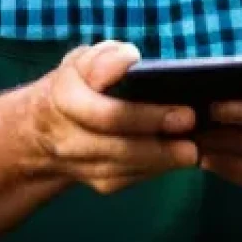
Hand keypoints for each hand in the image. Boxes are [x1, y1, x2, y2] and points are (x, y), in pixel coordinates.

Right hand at [26, 40, 199, 194]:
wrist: (48, 127)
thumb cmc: (77, 82)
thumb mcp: (83, 60)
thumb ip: (105, 58)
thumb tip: (129, 61)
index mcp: (63, 98)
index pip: (107, 114)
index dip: (146, 115)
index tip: (183, 110)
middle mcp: (68, 138)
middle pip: (120, 146)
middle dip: (160, 141)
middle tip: (192, 130)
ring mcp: (82, 166)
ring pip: (127, 167)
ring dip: (162, 159)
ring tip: (192, 148)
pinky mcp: (99, 184)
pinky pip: (131, 178)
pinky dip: (156, 169)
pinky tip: (176, 157)